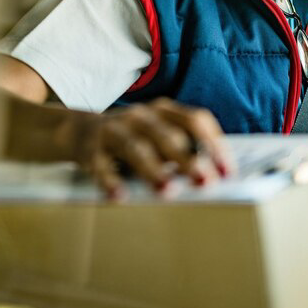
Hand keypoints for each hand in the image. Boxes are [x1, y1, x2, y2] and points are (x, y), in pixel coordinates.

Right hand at [80, 97, 234, 198]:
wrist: (78, 131)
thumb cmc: (132, 139)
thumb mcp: (157, 136)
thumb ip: (182, 150)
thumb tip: (214, 179)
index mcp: (163, 110)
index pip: (195, 120)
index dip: (214, 144)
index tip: (228, 172)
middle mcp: (140, 116)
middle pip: (167, 135)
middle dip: (187, 159)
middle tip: (205, 182)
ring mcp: (114, 129)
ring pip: (135, 148)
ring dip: (153, 170)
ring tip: (167, 191)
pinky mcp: (91, 149)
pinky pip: (101, 165)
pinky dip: (110, 181)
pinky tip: (119, 197)